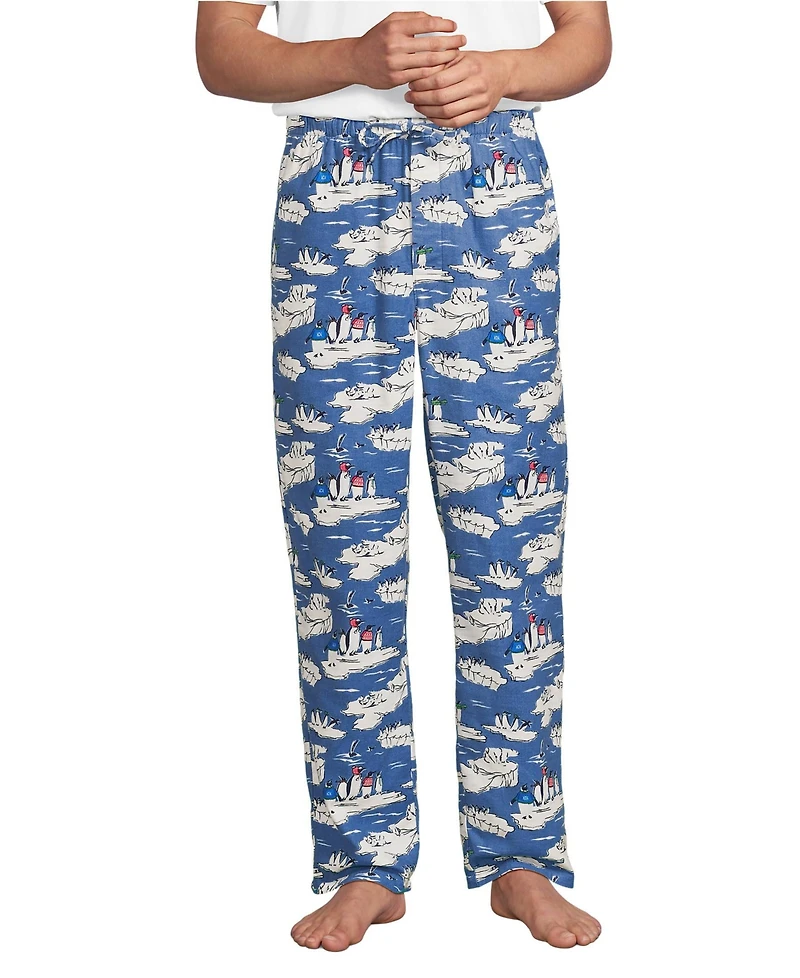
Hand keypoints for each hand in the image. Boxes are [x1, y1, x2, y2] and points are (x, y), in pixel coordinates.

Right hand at [351, 11, 465, 90]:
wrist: (356, 61)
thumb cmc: (375, 41)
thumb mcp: (391, 21)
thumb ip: (412, 18)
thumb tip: (435, 19)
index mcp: (395, 28)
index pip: (427, 24)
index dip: (444, 25)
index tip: (454, 26)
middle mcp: (395, 45)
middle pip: (431, 44)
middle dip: (451, 42)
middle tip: (462, 41)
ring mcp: (396, 63)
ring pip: (428, 62)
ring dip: (446, 59)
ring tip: (456, 55)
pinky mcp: (396, 78)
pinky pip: (421, 76)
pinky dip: (434, 72)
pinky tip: (443, 69)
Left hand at [404, 50, 512, 126]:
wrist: (503, 72)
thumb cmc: (479, 63)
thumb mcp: (460, 56)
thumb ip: (440, 64)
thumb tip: (417, 75)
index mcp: (470, 67)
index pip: (439, 80)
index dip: (422, 85)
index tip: (412, 85)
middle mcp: (477, 85)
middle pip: (442, 98)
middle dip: (421, 99)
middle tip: (410, 97)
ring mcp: (480, 101)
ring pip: (448, 113)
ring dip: (428, 112)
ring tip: (418, 106)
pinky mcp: (481, 113)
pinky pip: (456, 122)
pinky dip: (440, 121)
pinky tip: (431, 115)